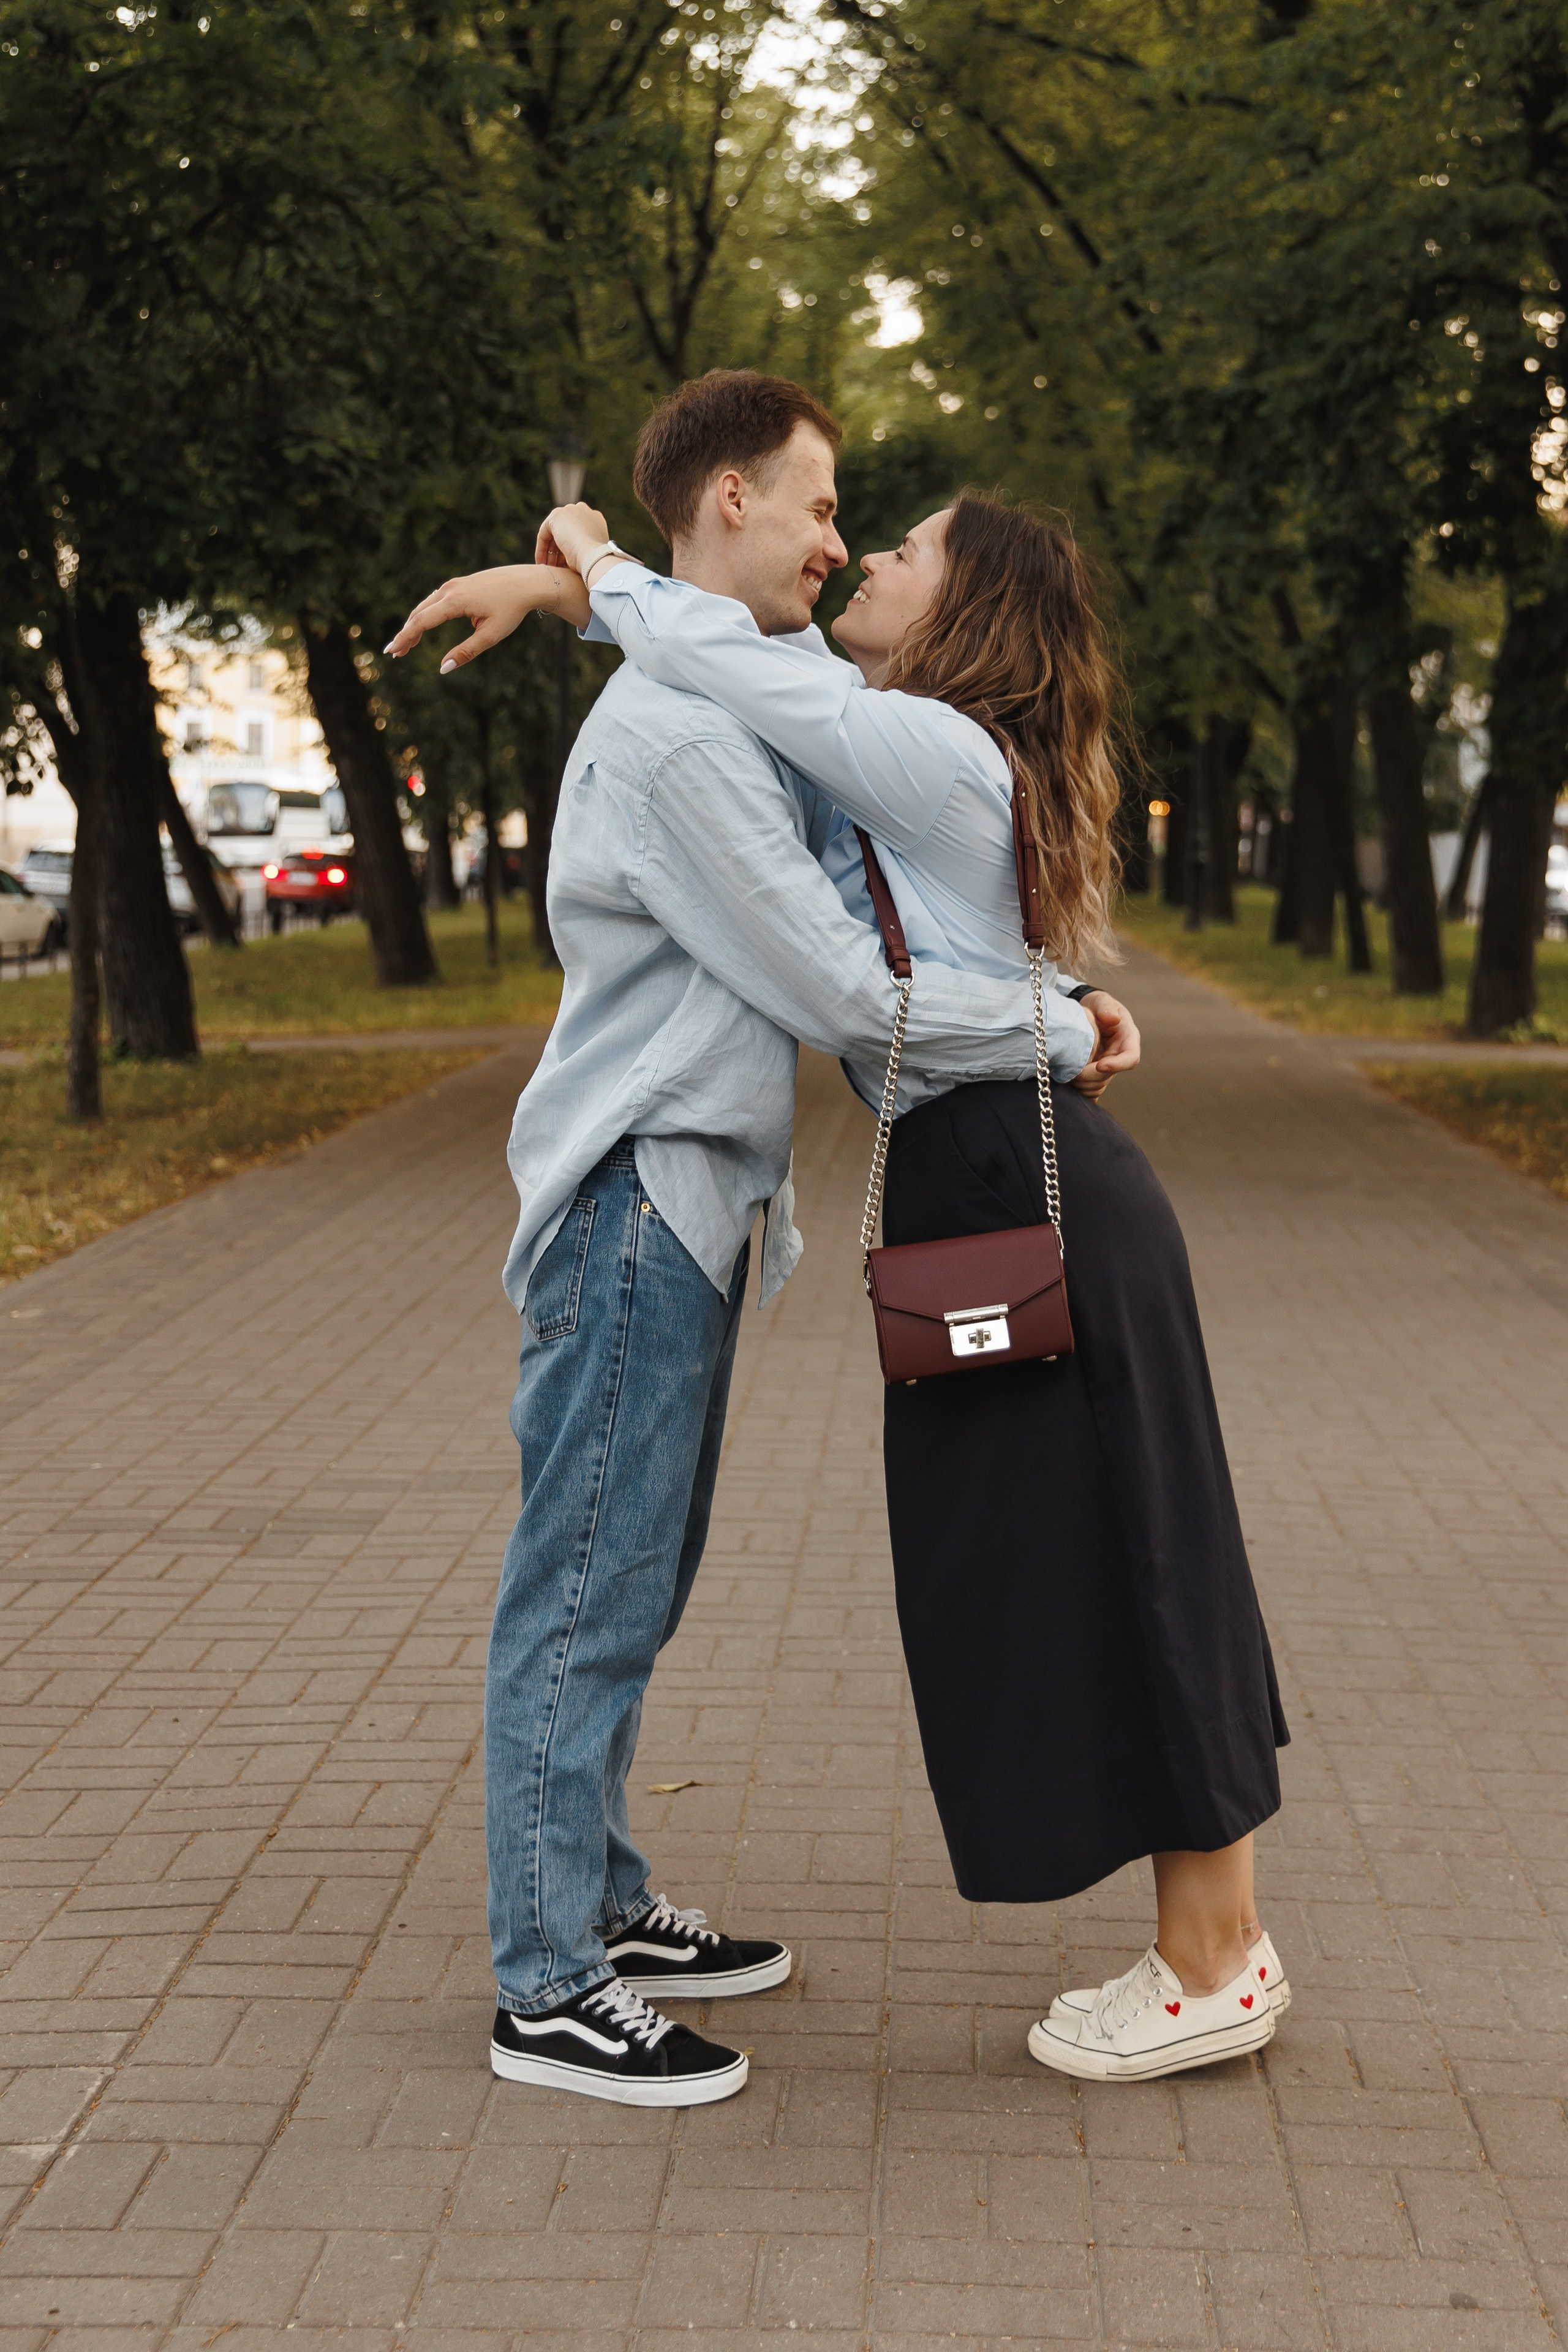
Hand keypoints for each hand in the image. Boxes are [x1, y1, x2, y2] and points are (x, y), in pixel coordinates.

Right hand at [383, 563, 590, 671]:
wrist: (526, 582)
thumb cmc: (512, 610)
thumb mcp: (491, 635)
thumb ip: (466, 652)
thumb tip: (443, 669)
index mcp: (455, 602)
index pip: (421, 622)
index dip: (405, 638)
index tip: (392, 652)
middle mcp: (449, 590)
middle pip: (419, 614)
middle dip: (406, 634)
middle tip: (394, 653)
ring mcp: (453, 584)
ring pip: (425, 606)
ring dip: (414, 625)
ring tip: (406, 645)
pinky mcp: (459, 583)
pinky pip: (435, 600)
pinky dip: (425, 614)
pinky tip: (422, 625)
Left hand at [537, 502, 613, 576]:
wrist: (594, 557)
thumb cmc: (596, 561)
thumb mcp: (592, 554)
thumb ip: (585, 549)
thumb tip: (574, 556)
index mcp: (596, 519)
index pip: (578, 533)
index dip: (571, 549)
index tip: (566, 565)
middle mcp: (583, 511)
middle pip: (565, 532)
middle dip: (559, 551)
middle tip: (555, 568)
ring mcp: (570, 510)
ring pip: (554, 534)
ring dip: (550, 553)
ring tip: (549, 569)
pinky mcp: (557, 515)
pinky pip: (545, 533)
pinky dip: (542, 548)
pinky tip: (542, 563)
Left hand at [1070, 989, 1140, 1100]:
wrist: (1085, 1012)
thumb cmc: (1097, 1005)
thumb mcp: (1101, 1001)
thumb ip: (1106, 1007)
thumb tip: (1113, 1018)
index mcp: (1128, 1039)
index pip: (1131, 1058)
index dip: (1117, 1065)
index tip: (1099, 1065)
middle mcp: (1120, 1056)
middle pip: (1111, 1075)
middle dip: (1092, 1076)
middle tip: (1074, 1073)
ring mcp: (1108, 1067)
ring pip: (1099, 1084)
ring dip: (1083, 1084)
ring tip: (1066, 1075)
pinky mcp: (1095, 1074)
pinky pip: (1090, 1089)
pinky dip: (1079, 1089)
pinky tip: (1066, 1082)